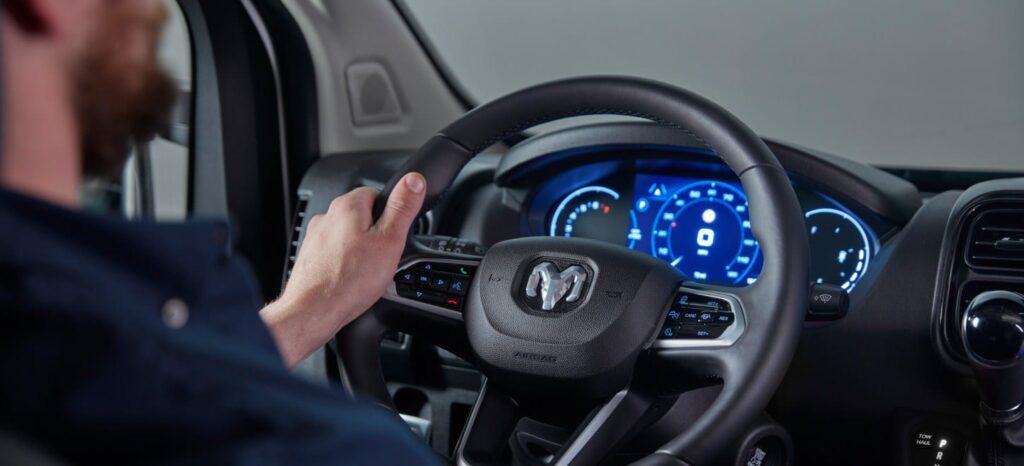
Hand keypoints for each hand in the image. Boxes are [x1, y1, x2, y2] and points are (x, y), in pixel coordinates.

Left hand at [261, 173, 426, 366]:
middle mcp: (327, 216)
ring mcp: (316, 237)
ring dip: (360, 250)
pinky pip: (336, 253)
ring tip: (367, 273)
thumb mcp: (389, 241)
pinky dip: (345, 263)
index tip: (394, 235)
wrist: (314, 310)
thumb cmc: (349, 280)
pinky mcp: (311, 256)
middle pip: (363, 217)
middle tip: (383, 257)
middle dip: (376, 235)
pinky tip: (351, 280)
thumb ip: (402, 208)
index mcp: (348, 206)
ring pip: (348, 237)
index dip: (391, 216)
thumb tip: (414, 181)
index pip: (377, 195)